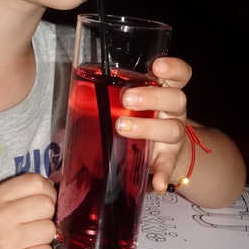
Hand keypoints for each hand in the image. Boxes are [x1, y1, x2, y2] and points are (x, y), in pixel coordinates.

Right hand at [0, 172, 56, 248]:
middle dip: (46, 217)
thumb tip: (55, 187)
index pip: (36, 182)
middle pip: (47, 205)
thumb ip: (25, 193)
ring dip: (45, 239)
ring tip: (29, 245)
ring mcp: (5, 242)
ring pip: (50, 230)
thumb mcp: (0, 207)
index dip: (47, 193)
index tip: (40, 206)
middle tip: (32, 229)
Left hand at [116, 55, 189, 194]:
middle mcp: (174, 111)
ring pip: (172, 129)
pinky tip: (158, 182)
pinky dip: (163, 174)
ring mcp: (174, 136)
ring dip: (147, 128)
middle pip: (175, 99)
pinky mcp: (169, 159)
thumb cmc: (140, 119)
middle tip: (126, 98)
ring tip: (122, 128)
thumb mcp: (131, 105)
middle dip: (152, 96)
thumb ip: (109, 97)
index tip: (157, 66)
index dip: (173, 68)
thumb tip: (69, 102)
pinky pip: (168, 166)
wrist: (164, 152)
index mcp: (165, 92)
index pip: (180, 75)